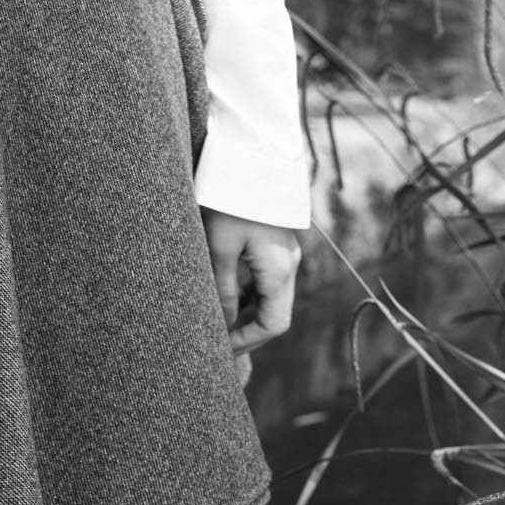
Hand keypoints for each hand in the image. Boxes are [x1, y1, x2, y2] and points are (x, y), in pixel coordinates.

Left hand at [200, 208, 301, 386]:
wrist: (250, 156)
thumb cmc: (231, 201)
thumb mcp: (220, 248)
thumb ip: (223, 291)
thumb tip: (223, 325)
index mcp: (279, 270)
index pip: (273, 324)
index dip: (248, 341)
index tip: (221, 347)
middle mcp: (289, 264)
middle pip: (274, 311)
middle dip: (246, 328)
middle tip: (216, 337)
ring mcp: (285, 252)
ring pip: (269, 294)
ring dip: (246, 308)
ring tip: (215, 315)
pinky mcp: (276, 240)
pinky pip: (266, 276)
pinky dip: (248, 288)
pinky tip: (225, 288)